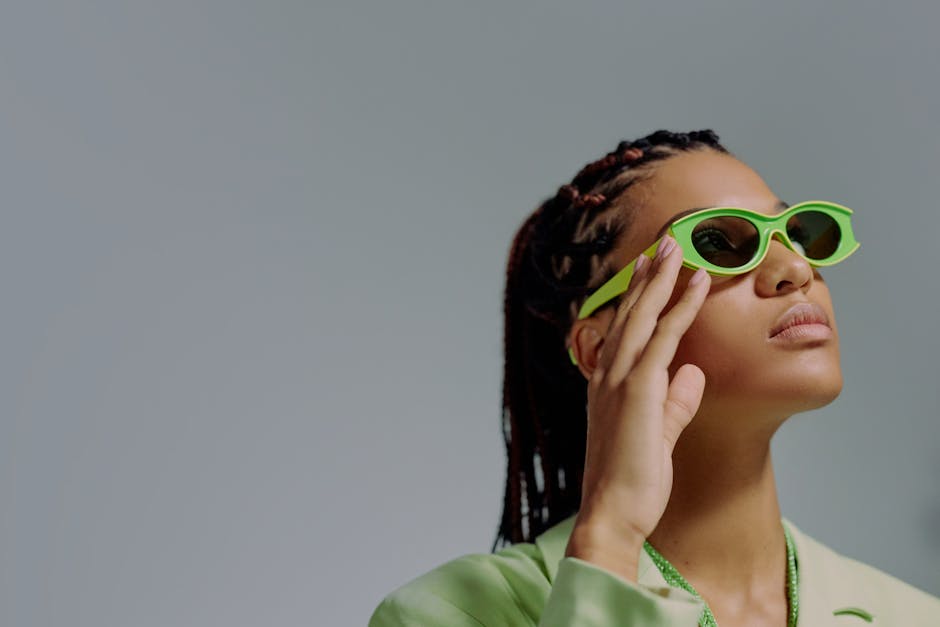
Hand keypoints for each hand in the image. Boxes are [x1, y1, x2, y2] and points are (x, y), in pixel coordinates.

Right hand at [565, 236, 710, 578]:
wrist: (612, 513)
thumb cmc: (633, 480)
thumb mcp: (659, 434)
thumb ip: (675, 402)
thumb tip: (694, 374)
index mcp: (608, 385)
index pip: (624, 330)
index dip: (638, 296)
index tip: (650, 268)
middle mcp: (608, 375)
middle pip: (630, 313)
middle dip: (648, 275)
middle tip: (663, 242)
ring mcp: (619, 380)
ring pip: (643, 316)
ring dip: (662, 278)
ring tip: (678, 246)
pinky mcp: (639, 391)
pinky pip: (664, 339)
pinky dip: (680, 307)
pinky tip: (696, 284)